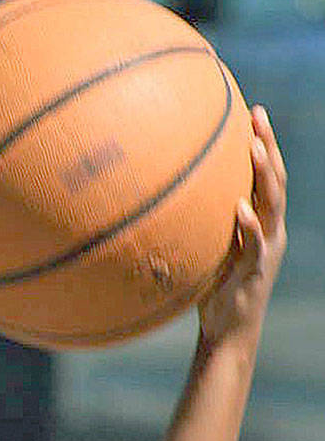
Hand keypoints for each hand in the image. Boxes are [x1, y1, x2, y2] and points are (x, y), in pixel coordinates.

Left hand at [197, 105, 287, 353]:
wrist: (228, 328)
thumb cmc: (214, 285)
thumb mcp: (208, 246)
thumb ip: (200, 221)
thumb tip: (165, 195)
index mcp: (262, 222)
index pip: (267, 175)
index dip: (263, 143)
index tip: (252, 112)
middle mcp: (270, 230)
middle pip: (275, 180)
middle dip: (268, 146)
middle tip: (257, 115)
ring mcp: (266, 249)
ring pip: (272, 205)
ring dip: (264, 176)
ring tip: (254, 149)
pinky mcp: (254, 271)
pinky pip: (254, 245)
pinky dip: (249, 226)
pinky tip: (240, 208)